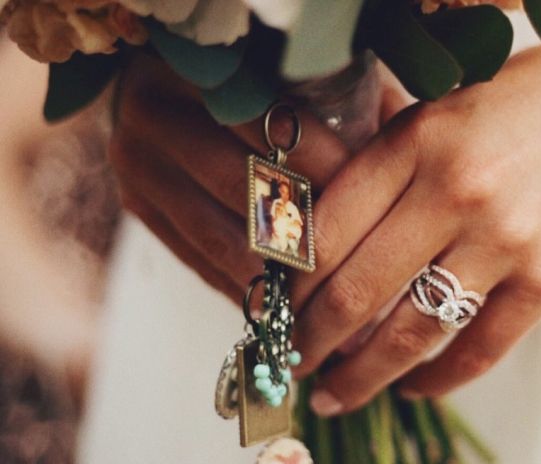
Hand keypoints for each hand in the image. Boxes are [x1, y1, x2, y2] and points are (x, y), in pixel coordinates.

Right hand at [109, 54, 407, 302]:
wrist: (160, 92)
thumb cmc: (250, 84)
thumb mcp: (287, 77)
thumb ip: (333, 101)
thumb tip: (394, 146)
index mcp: (199, 70)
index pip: (274, 124)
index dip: (328, 164)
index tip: (380, 197)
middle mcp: (157, 115)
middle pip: (244, 186)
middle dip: (308, 231)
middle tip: (361, 262)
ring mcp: (140, 166)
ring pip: (222, 237)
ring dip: (279, 276)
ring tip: (331, 303)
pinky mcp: (138, 208)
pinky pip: (199, 261)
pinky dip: (248, 288)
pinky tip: (289, 308)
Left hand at [291, 14, 540, 414]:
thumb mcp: (452, 107)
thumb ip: (393, 161)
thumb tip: (328, 233)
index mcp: (418, 140)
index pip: (325, 229)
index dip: (288, 281)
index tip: (274, 307)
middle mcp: (455, 189)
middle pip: (355, 290)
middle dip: (310, 341)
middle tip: (293, 364)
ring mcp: (506, 238)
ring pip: (410, 331)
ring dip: (364, 375)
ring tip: (340, 394)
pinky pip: (479, 348)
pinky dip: (439, 378)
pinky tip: (416, 387)